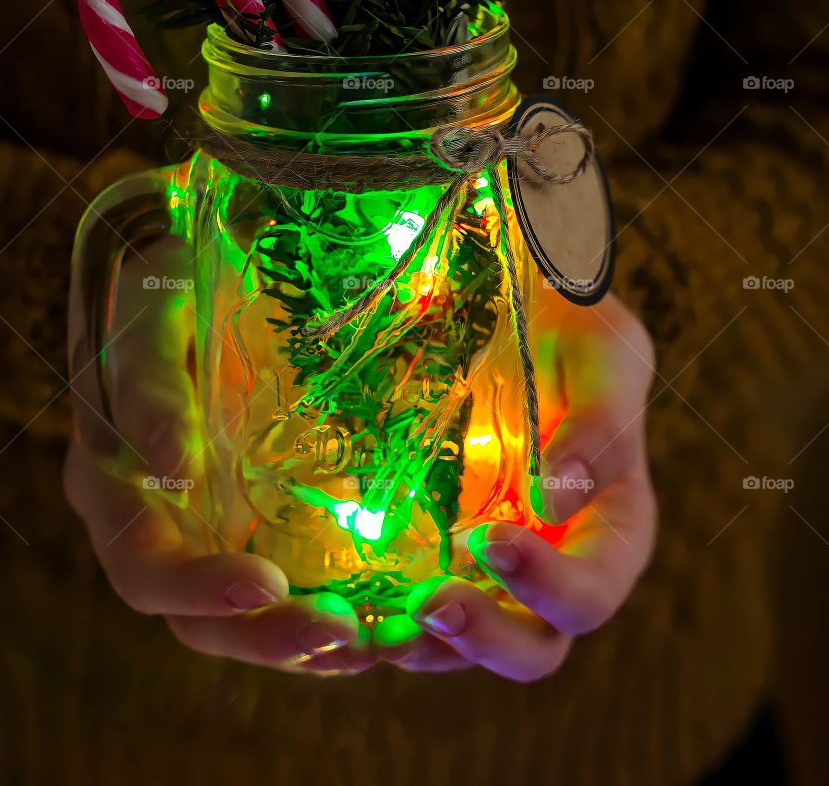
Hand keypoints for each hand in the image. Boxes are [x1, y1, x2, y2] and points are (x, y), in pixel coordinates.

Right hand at [65, 237, 375, 674]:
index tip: (267, 584)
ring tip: (378, 640)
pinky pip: (284, 585)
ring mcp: (203, 529)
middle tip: (345, 634)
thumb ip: (154, 392)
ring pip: (245, 617)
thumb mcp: (151, 324)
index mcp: (112, 491)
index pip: (143, 572)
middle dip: (269, 637)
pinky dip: (328, 610)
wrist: (180, 272)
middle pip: (199, 618)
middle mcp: (155, 527)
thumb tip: (171, 467)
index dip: (199, 590)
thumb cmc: (159, 290)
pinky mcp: (248, 519)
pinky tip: (382, 616)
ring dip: (307, 640)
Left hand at [374, 291, 656, 677]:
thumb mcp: (604, 356)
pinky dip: (387, 618)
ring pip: (468, 642)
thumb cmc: (573, 333)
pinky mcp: (440, 548)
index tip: (490, 539)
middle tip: (430, 601)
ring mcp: (495, 567)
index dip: (546, 585)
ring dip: (426, 646)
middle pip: (534, 645)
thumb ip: (597, 423)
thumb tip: (557, 502)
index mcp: (612, 531)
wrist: (520, 313)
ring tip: (378, 630)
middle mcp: (557, 565)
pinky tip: (347, 608)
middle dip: (483, 636)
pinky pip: (418, 605)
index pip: (591, 593)